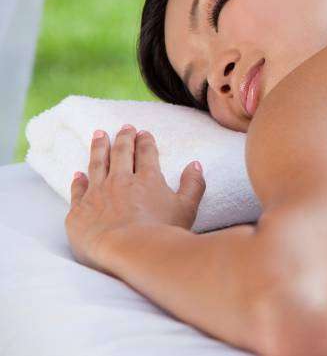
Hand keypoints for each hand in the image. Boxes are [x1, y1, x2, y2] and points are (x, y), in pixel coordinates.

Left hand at [65, 124, 205, 273]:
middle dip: (123, 138)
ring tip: (99, 135)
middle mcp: (121, 181)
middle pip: (121, 153)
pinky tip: (78, 174)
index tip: (143, 133)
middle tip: (124, 127)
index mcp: (147, 179)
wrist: (131, 251)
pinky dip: (78, 180)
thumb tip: (195, 165)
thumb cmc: (162, 232)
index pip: (146, 153)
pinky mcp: (81, 211)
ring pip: (97, 164)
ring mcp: (98, 194)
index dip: (145, 141)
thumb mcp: (187, 208)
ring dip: (99, 148)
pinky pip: (78, 190)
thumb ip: (193, 184)